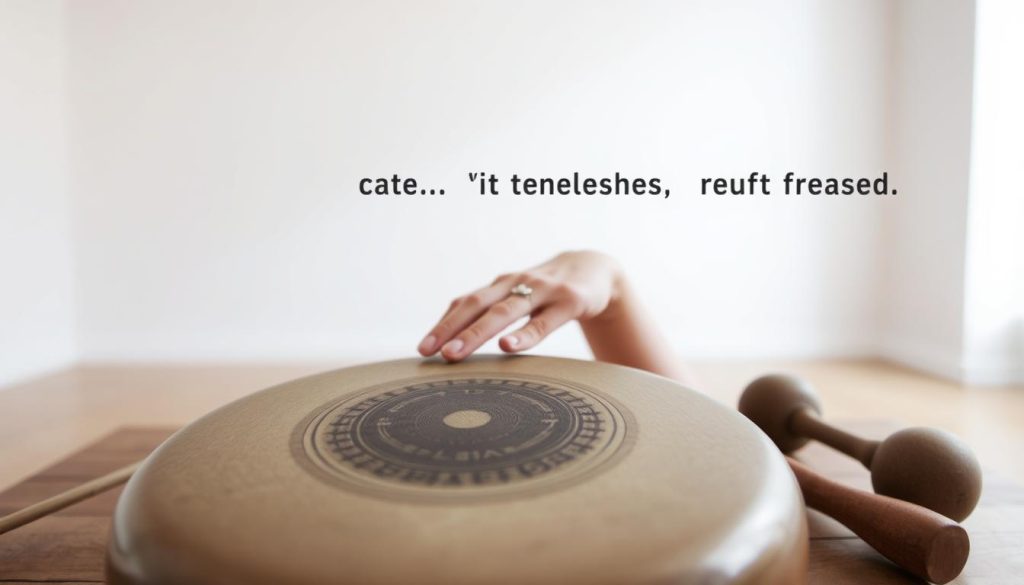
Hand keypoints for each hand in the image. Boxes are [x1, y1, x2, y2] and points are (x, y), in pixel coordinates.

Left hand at [417, 251, 623, 361]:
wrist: (596, 269)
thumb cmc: (548, 290)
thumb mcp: (520, 296)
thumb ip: (494, 313)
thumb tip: (457, 345)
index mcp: (500, 286)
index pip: (464, 304)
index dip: (442, 324)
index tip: (422, 350)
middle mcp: (516, 284)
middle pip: (476, 306)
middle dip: (450, 329)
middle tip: (430, 353)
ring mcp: (543, 290)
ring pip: (504, 313)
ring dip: (476, 333)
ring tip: (455, 353)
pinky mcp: (569, 301)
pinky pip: (543, 322)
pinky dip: (524, 335)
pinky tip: (507, 347)